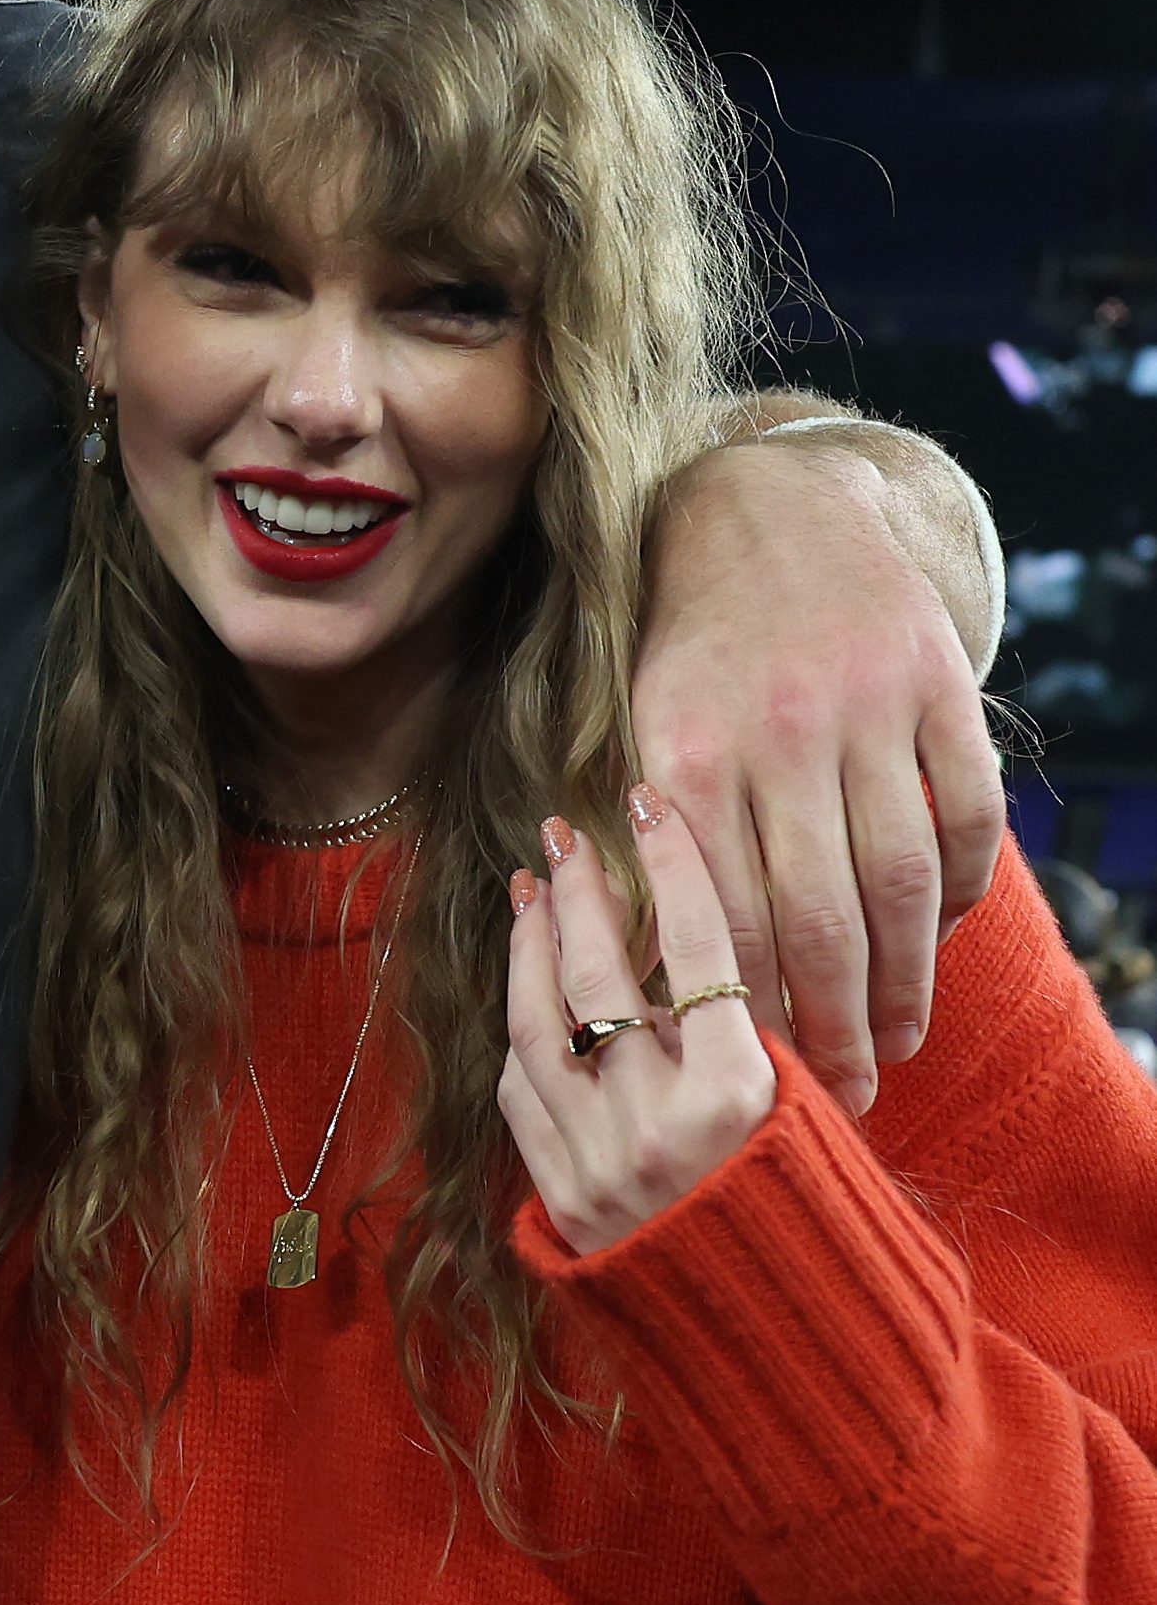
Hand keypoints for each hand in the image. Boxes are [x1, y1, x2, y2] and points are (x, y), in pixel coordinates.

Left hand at [501, 789, 779, 1256]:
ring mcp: (597, 1160)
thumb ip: (757, 1040)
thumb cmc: (815, 1223)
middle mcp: (658, 1121)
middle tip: (564, 831)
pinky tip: (527, 992)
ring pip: (538, 1025)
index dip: (672, 864)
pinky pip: (519, 1093)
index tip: (649, 800)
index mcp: (742, 1094)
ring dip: (531, 950)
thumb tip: (705, 945)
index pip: (699, 946)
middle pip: (600, 974)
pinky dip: (521, 1033)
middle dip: (580, 892)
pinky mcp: (558, 1196)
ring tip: (532, 892)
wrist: (779, 1349)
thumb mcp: (812, 1122)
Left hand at [634, 433, 1003, 1113]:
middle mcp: (780, 734)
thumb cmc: (682, 648)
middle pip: (823, 918)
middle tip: (845, 1095)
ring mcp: (869, 708)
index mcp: (687, 756)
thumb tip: (657, 982)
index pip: (726, 919)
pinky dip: (960, 891)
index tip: (759, 1084)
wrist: (760, 508)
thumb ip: (653, 845)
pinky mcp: (939, 687)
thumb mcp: (638, 732)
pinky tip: (937, 945)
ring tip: (896, 1041)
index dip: (748, 1013)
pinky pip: (966, 816)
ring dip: (905, 979)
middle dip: (834, 1023)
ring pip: (902, 880)